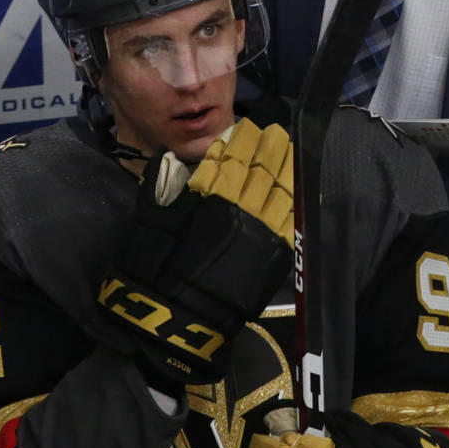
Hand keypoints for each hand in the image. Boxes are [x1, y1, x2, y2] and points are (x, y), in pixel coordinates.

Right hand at [94, 119, 293, 390]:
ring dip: (286, 166)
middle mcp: (239, 207)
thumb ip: (163, 188)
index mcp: (208, 197)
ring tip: (291, 148)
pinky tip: (298, 185)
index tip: (249, 127)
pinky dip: (295, 198)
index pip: (230, 159)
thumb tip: (169, 160)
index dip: (241, 142)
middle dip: (268, 147)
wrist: (178, 320)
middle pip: (259, 169)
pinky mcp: (275, 252)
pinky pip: (291, 218)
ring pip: (280, 188)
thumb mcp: (150, 223)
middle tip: (275, 131)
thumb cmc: (155, 272)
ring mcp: (261, 229)